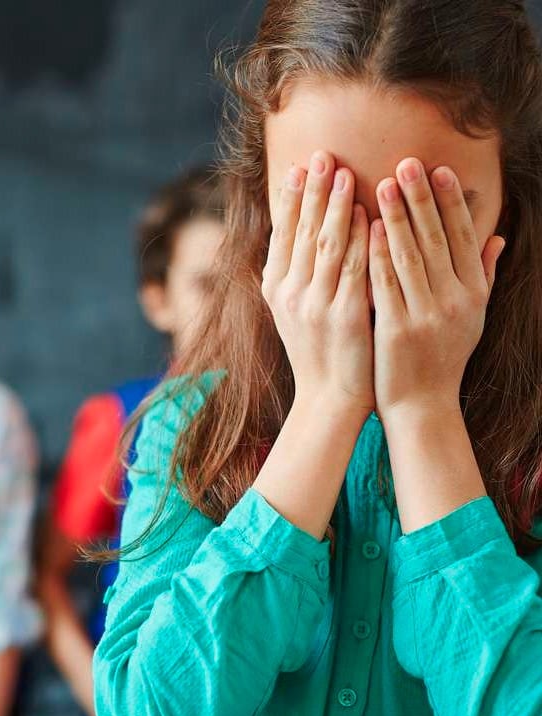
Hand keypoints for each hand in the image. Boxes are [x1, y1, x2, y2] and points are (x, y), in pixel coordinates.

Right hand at [262, 150, 373, 418]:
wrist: (329, 396)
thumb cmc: (318, 350)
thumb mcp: (292, 310)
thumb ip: (292, 272)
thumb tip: (294, 231)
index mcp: (274, 288)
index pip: (282, 233)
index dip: (290, 198)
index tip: (298, 166)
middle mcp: (288, 293)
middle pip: (302, 231)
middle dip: (312, 191)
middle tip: (322, 155)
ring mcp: (314, 304)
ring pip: (326, 245)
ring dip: (335, 206)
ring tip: (345, 173)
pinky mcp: (344, 316)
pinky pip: (353, 269)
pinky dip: (361, 239)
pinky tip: (368, 215)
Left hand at [368, 159, 504, 420]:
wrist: (422, 404)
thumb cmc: (443, 355)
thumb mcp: (472, 316)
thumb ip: (483, 276)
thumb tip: (498, 238)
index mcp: (474, 294)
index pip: (464, 238)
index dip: (452, 202)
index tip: (439, 170)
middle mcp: (456, 301)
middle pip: (438, 240)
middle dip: (422, 199)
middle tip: (407, 162)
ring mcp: (427, 316)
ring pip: (411, 257)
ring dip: (397, 218)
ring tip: (383, 184)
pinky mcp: (397, 330)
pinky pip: (386, 285)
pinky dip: (376, 254)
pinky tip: (365, 229)